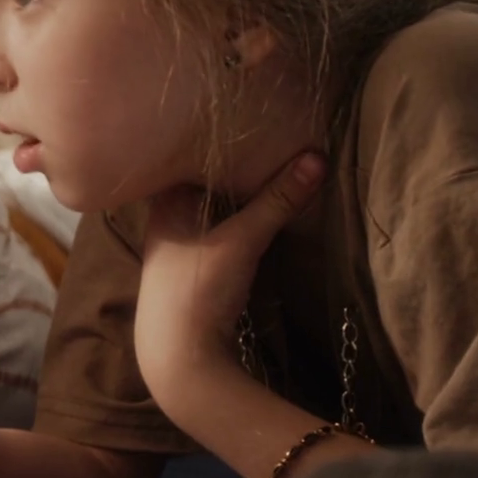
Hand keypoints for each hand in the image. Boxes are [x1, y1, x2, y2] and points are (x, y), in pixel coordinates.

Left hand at [134, 153, 324, 401]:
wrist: (180, 361)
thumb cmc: (196, 292)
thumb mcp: (239, 241)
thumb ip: (277, 201)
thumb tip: (315, 157)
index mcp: (162, 205)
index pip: (181, 158)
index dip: (208, 137)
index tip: (241, 115)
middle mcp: (164, 222)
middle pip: (199, 182)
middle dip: (227, 165)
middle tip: (264, 134)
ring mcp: (178, 248)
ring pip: (209, 208)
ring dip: (234, 194)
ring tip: (268, 163)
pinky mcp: (195, 271)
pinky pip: (217, 231)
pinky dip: (236, 218)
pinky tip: (258, 210)